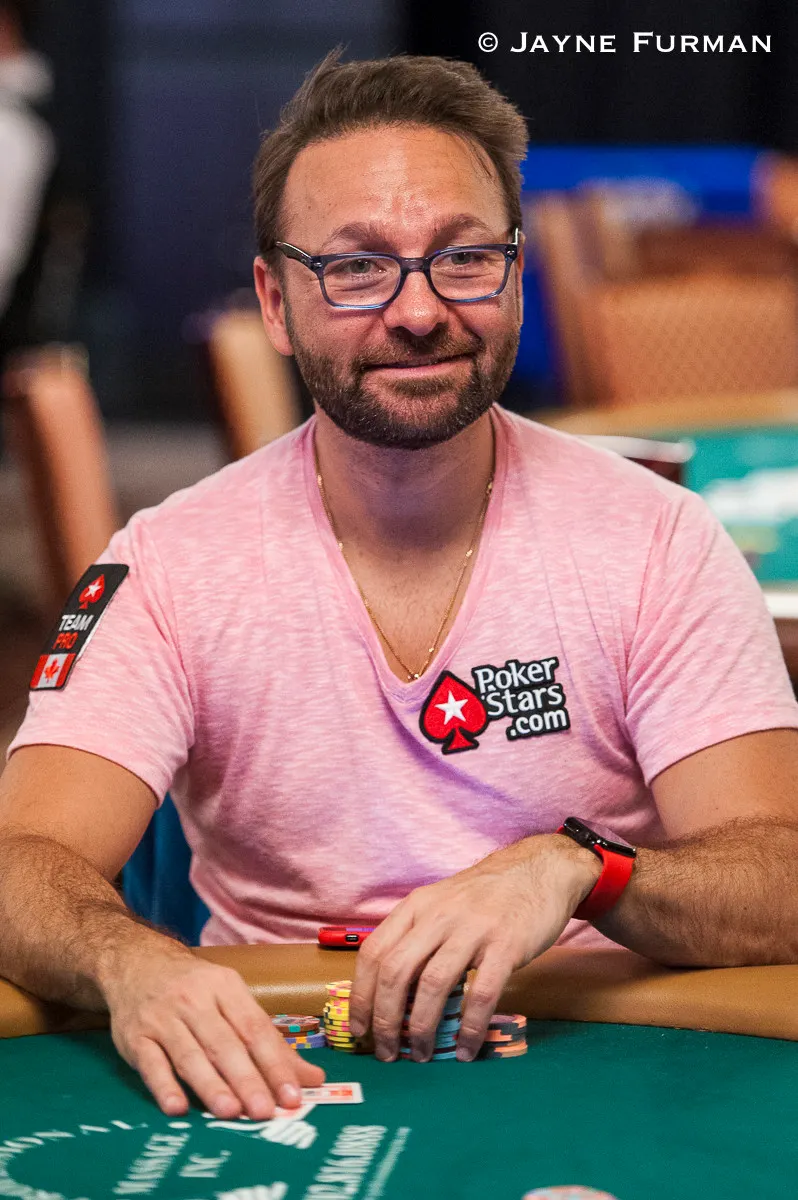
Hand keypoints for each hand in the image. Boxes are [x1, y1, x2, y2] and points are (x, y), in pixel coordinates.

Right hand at [104, 946, 324, 1118]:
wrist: (136, 963)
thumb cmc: (195, 988)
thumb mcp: (233, 1000)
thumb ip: (269, 1041)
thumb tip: (311, 1078)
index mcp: (226, 987)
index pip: (255, 1029)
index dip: (275, 1063)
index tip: (292, 1095)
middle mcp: (195, 1000)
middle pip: (224, 1044)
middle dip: (246, 1079)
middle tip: (264, 1111)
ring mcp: (162, 1018)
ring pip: (190, 1055)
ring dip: (210, 1085)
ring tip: (231, 1112)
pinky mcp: (135, 1037)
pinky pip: (150, 1064)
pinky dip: (164, 1086)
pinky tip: (177, 1108)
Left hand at [348, 833, 599, 1062]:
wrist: (538, 870)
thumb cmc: (485, 896)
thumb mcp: (440, 903)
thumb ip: (416, 936)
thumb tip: (389, 991)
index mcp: (416, 907)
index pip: (373, 953)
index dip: (361, 996)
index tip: (359, 1029)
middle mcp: (438, 916)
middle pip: (396, 972)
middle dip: (385, 1020)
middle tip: (387, 1052)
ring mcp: (472, 929)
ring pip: (433, 985)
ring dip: (421, 1028)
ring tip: (421, 1055)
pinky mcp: (506, 945)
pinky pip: (481, 994)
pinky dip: (470, 1028)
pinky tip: (466, 1050)